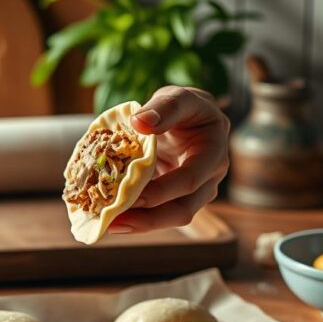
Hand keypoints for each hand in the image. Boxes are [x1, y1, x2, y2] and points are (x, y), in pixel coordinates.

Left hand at [108, 86, 229, 232]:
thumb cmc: (184, 106)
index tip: (129, 196)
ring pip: (170, 217)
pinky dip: (136, 215)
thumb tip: (138, 122)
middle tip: (113, 223)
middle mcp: (209, 178)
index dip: (160, 192)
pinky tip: (111, 217)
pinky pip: (158, 212)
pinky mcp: (176, 198)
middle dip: (148, 220)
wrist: (186, 116)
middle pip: (183, 209)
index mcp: (214, 153)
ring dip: (140, 223)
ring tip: (108, 225)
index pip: (190, 179)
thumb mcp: (177, 97)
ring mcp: (194, 192)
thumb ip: (163, 107)